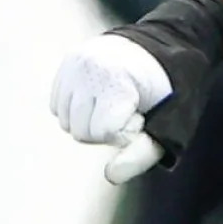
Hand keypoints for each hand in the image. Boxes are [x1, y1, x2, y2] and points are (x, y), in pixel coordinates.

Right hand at [50, 32, 173, 155]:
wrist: (158, 47)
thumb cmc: (164, 92)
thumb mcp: (165, 123)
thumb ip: (142, 153)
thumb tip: (111, 176)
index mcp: (114, 81)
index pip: (104, 132)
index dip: (125, 131)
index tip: (141, 115)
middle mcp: (87, 69)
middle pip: (80, 132)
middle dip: (104, 129)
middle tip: (128, 108)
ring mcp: (73, 65)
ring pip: (65, 122)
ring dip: (88, 121)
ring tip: (114, 102)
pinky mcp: (65, 65)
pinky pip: (57, 107)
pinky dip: (76, 109)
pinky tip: (99, 95)